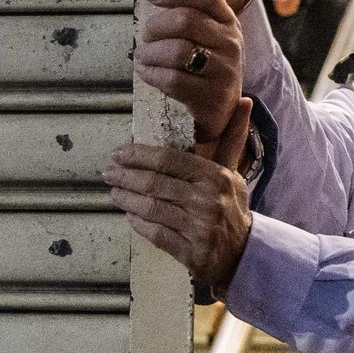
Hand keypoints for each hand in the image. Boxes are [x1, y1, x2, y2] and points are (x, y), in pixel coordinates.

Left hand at [104, 97, 253, 288]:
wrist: (245, 252)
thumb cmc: (232, 207)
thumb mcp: (233, 171)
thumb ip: (232, 138)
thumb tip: (244, 100)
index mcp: (216, 177)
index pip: (170, 160)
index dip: (139, 155)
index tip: (119, 152)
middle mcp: (208, 201)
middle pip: (155, 183)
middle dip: (126, 177)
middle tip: (108, 172)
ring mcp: (199, 228)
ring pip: (152, 209)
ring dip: (127, 199)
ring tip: (113, 192)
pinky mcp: (191, 252)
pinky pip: (156, 234)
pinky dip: (139, 224)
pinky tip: (130, 215)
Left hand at [138, 0, 243, 143]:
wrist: (221, 112)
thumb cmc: (209, 66)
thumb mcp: (214, 32)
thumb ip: (209, 0)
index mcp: (229, 23)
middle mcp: (231, 45)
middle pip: (187, 21)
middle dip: (156, 26)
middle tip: (144, 35)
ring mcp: (224, 72)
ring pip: (177, 51)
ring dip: (150, 53)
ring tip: (142, 56)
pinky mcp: (212, 98)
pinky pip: (174, 80)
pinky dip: (153, 74)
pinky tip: (146, 73)